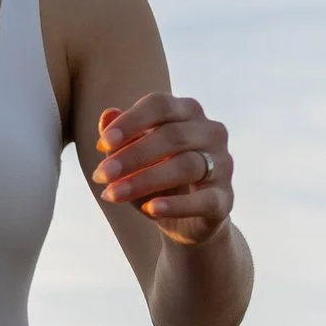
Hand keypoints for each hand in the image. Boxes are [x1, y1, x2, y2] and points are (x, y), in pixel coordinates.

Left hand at [92, 94, 234, 246]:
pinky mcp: (225, 198)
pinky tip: (151, 209)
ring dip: (144, 180)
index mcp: (187, 113)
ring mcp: (223, 164)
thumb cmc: (156, 178)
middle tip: (101, 175)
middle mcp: (210, 132)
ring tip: (112, 195)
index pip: (160, 105)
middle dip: (132, 155)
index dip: (131, 122)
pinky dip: (176, 204)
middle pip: (172, 136)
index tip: (103, 143)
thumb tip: (107, 115)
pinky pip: (203, 199)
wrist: (186, 220)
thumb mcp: (132, 159)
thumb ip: (120, 139)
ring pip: (186, 165)